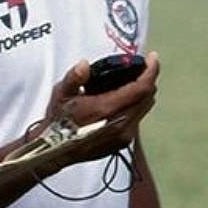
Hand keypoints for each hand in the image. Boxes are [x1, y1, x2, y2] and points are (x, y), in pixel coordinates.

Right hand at [40, 51, 159, 165]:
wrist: (55, 150)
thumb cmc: (58, 121)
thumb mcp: (61, 93)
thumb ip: (74, 77)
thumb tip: (85, 64)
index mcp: (107, 109)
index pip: (141, 88)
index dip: (151, 70)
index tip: (152, 58)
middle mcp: (121, 124)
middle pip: (147, 97)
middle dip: (147, 79)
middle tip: (140, 67)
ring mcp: (124, 136)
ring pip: (144, 108)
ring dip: (141, 93)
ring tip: (130, 82)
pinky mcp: (123, 143)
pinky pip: (137, 119)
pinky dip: (134, 106)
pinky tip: (120, 101)